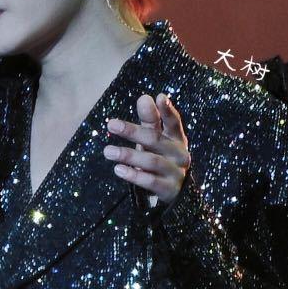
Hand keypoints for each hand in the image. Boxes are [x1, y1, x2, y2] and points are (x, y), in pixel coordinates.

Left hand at [104, 93, 191, 207]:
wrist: (176, 191)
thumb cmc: (161, 157)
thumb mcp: (155, 138)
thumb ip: (150, 119)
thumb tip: (144, 97)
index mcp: (177, 138)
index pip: (174, 122)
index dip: (168, 111)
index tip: (160, 97)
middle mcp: (179, 154)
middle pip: (155, 140)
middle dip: (132, 131)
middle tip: (111, 125)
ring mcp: (175, 172)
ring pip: (151, 161)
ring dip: (128, 155)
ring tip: (108, 151)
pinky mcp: (168, 189)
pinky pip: (150, 182)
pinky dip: (133, 175)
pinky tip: (118, 169)